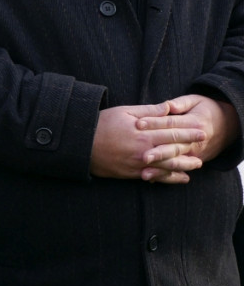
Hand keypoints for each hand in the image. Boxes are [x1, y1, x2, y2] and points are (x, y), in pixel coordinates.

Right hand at [90, 102, 204, 182]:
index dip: (187, 130)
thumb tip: (167, 108)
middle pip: (173, 147)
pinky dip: (170, 178)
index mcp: (143, 132)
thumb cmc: (101, 124)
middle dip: (190, 145)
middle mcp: (144, 149)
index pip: (171, 130)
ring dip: (185, 164)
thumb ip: (147, 111)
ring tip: (198, 164)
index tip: (200, 128)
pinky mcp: (133, 173)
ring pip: (168, 165)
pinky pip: (156, 177)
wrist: (81, 144)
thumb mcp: (123, 112)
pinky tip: (181, 178)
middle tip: (204, 142)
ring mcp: (140, 163)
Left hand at [136, 94, 240, 174]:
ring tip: (144, 174)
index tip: (138, 124)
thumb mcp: (195, 101)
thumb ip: (180, 103)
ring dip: (160, 169)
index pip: (171, 123)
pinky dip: (165, 175)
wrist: (226, 124)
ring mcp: (195, 153)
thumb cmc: (205, 109)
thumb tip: (167, 105)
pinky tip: (152, 178)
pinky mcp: (193, 161)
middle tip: (143, 156)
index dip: (154, 123)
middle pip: (173, 147)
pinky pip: (178, 169)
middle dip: (158, 153)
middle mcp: (195, 141)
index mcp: (194, 122)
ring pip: (176, 162)